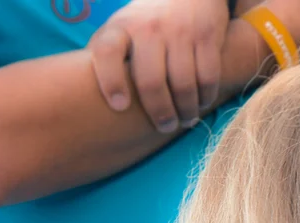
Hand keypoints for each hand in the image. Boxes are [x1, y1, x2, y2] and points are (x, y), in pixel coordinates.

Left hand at [89, 0, 230, 132]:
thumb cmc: (148, 20)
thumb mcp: (122, 27)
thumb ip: (110, 55)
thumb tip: (91, 95)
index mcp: (120, 28)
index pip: (107, 52)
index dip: (111, 81)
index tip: (119, 106)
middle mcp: (148, 29)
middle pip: (151, 81)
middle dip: (159, 112)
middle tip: (164, 126)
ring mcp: (180, 32)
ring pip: (184, 84)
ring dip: (186, 110)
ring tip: (185, 120)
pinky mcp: (207, 36)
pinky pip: (208, 76)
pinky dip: (206, 96)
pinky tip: (202, 103)